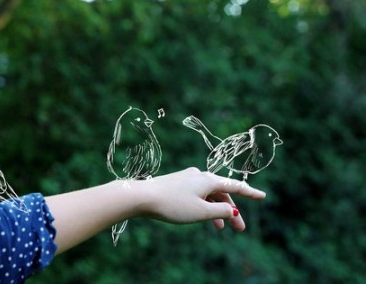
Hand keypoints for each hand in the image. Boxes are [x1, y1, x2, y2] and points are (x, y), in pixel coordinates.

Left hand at [138, 167, 265, 230]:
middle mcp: (200, 175)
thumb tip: (232, 209)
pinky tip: (202, 216)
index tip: (263, 197)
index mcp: (208, 180)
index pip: (235, 186)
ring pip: (209, 195)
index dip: (250, 193)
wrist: (142, 196)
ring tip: (221, 228)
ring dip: (217, 210)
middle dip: (232, 210)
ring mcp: (188, 179)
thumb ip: (220, 211)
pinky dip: (204, 205)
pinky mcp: (177, 184)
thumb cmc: (173, 204)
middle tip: (240, 229)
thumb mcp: (201, 212)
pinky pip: (197, 195)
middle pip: (222, 193)